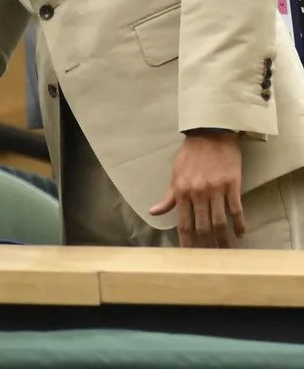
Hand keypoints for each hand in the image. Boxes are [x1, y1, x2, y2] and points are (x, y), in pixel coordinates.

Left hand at [150, 131, 244, 247]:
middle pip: (203, 227)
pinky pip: (236, 209)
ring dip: (223, 240)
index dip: (187, 242)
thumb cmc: (190, 154)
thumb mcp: (175, 174)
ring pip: (220, 222)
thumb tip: (153, 212)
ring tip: (226, 252)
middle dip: (206, 246)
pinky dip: (239, 224)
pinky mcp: (232, 184)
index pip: (183, 223)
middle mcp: (198, 193)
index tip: (189, 257)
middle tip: (210, 260)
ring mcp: (216, 189)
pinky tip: (240, 234)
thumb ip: (168, 196)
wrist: (210, 132)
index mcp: (181, 191)